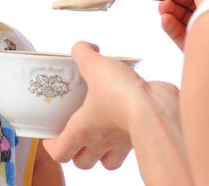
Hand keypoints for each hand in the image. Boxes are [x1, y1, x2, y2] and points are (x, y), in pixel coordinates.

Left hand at [42, 42, 139, 169]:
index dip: (52, 145)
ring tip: (99, 134)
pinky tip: (124, 121)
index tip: (51, 135)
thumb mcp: (94, 64)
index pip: (59, 152)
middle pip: (82, 162)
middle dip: (77, 152)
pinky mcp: (140, 139)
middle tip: (76, 132)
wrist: (157, 109)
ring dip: (100, 154)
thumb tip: (83, 47)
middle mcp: (100, 142)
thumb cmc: (121, 95)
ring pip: (106, 163)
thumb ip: (83, 52)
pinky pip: (129, 150)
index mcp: (82, 130)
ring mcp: (120, 144)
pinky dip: (124, 143)